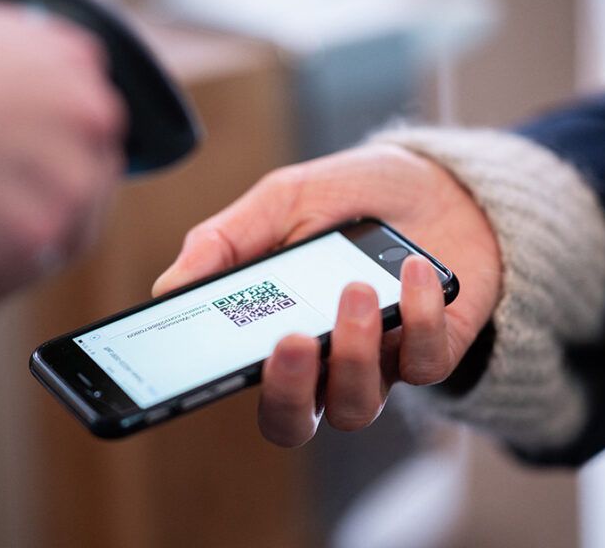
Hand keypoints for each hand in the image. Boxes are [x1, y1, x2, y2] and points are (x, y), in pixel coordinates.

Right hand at [0, 0, 125, 307]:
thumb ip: (15, 83)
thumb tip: (13, 125)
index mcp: (74, 63)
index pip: (85, 139)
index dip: (39, 170)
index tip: (10, 187)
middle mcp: (88, 119)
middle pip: (76, 199)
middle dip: (23, 220)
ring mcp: (68, 182)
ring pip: (40, 248)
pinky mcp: (32, 239)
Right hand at [153, 144, 501, 445]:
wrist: (437, 182)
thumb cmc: (349, 198)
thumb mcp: (282, 202)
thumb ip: (226, 241)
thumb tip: (166, 287)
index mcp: (274, 332)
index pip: (237, 383)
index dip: (217, 388)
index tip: (207, 359)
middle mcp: (322, 364)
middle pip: (292, 422)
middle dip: (287, 390)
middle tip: (290, 340)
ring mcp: (378, 364)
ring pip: (356, 405)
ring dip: (354, 351)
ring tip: (357, 287)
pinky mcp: (432, 352)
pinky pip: (423, 364)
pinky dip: (419, 317)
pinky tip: (413, 268)